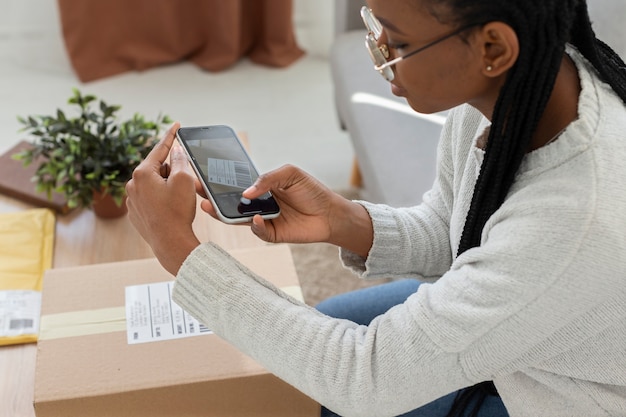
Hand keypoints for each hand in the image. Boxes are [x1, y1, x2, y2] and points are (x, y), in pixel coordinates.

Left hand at [126, 122, 200, 274]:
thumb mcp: (184, 180)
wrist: (170, 243)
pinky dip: (161, 200)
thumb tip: (176, 150)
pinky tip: (170, 210)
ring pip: (154, 184)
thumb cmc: (177, 212)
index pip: (159, 149)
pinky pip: (150, 199)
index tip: (176, 126)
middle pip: (158, 168)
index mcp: (142, 173)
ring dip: (167, 187)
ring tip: (179, 201)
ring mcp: (132, 200)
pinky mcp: (136, 214)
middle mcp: (132, 185)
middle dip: (173, 172)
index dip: (171, 137)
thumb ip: (180, 160)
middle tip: (186, 184)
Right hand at [210, 164, 372, 256]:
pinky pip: (258, 231)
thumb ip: (267, 178)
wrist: (331, 213)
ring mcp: (263, 220)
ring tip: (210, 206)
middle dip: (212, 197)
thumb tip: (246, 191)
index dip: (218, 181)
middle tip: (197, 191)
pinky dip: (255, 225)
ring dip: (223, 213)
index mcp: (260, 188)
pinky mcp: (271, 234)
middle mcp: (257, 204)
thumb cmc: (311, 190)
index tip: (201, 175)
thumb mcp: (290, 174)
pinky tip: (256, 218)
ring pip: (237, 219)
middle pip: (229, 203)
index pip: (234, 184)